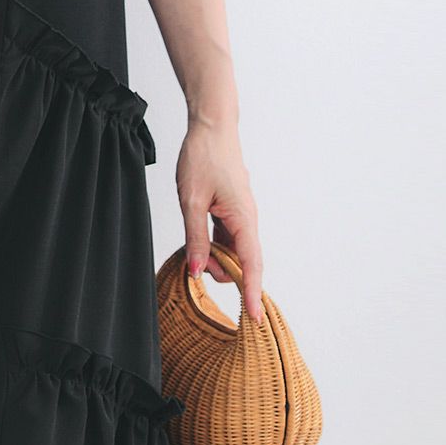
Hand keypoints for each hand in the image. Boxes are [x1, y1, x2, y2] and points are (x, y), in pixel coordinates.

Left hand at [174, 122, 263, 324]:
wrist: (212, 126)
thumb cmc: (203, 157)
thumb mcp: (191, 200)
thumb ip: (195, 237)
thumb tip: (198, 271)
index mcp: (243, 218)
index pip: (252, 264)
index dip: (252, 292)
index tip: (254, 317)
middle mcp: (247, 218)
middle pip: (242, 260)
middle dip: (224, 272)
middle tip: (195, 266)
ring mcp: (241, 214)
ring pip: (233, 249)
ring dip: (216, 257)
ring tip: (193, 249)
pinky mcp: (232, 208)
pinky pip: (227, 236)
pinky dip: (215, 244)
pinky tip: (199, 242)